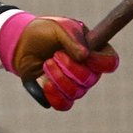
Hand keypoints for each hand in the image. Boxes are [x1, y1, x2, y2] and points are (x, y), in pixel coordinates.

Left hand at [2, 15, 117, 110]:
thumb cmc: (44, 32)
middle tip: (55, 54)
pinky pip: (64, 104)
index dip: (100, 62)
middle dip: (69, 67)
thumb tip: (85, 56)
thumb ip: (72, 39)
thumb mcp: (57, 28)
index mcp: (94, 50)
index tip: (84, 55)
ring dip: (58, 77)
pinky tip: (45, 82)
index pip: (110, 62)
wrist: (22, 44)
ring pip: (76, 92)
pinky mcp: (61, 95)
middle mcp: (89, 70)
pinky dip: (54, 95)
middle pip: (91, 79)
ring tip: (46, 63)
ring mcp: (76, 85)